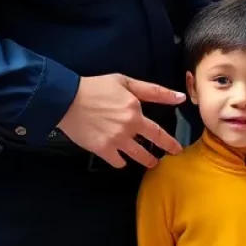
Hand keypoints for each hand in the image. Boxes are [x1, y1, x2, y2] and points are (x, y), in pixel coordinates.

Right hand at [57, 75, 184, 168]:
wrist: (66, 98)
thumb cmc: (96, 87)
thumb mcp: (126, 83)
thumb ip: (154, 91)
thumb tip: (180, 97)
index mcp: (135, 112)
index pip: (158, 132)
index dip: (169, 143)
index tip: (176, 149)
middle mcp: (127, 128)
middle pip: (148, 147)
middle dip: (158, 156)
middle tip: (162, 161)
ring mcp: (114, 140)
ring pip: (135, 156)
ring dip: (144, 161)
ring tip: (148, 162)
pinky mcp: (100, 148)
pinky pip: (116, 161)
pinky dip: (121, 162)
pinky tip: (122, 160)